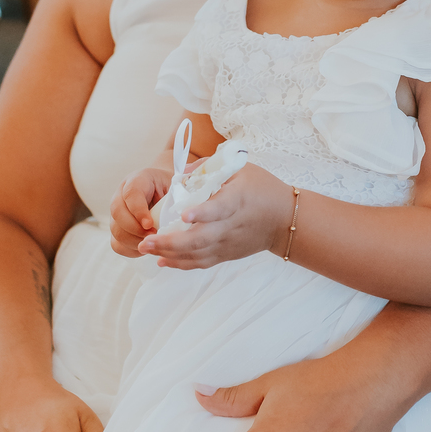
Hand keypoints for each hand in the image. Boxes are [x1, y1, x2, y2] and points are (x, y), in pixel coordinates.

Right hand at [109, 166, 171, 256]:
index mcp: (137, 181)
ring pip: (116, 231)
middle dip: (136, 229)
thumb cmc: (171, 188)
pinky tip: (146, 248)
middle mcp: (121, 196)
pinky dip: (131, 250)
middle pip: (118, 214)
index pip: (131, 194)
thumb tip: (180, 216)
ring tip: (153, 243)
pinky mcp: (118, 230)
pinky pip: (117, 245)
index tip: (150, 224)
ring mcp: (117, 214)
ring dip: (135, 241)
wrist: (162, 190)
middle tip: (155, 236)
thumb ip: (174, 197)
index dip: (138, 211)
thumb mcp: (175, 186)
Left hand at [137, 164, 291, 269]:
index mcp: (237, 200)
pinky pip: (201, 262)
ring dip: (169, 253)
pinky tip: (161, 260)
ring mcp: (227, 243)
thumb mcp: (242, 168)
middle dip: (170, 242)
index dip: (202, 213)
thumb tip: (182, 174)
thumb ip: (210, 168)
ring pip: (196, 254)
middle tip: (145, 240)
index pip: (219, 209)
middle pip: (200, 239)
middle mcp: (230, 226)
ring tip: (145, 249)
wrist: (285, 220)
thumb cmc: (263, 189)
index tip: (183, 215)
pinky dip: (180, 263)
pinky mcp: (226, 254)